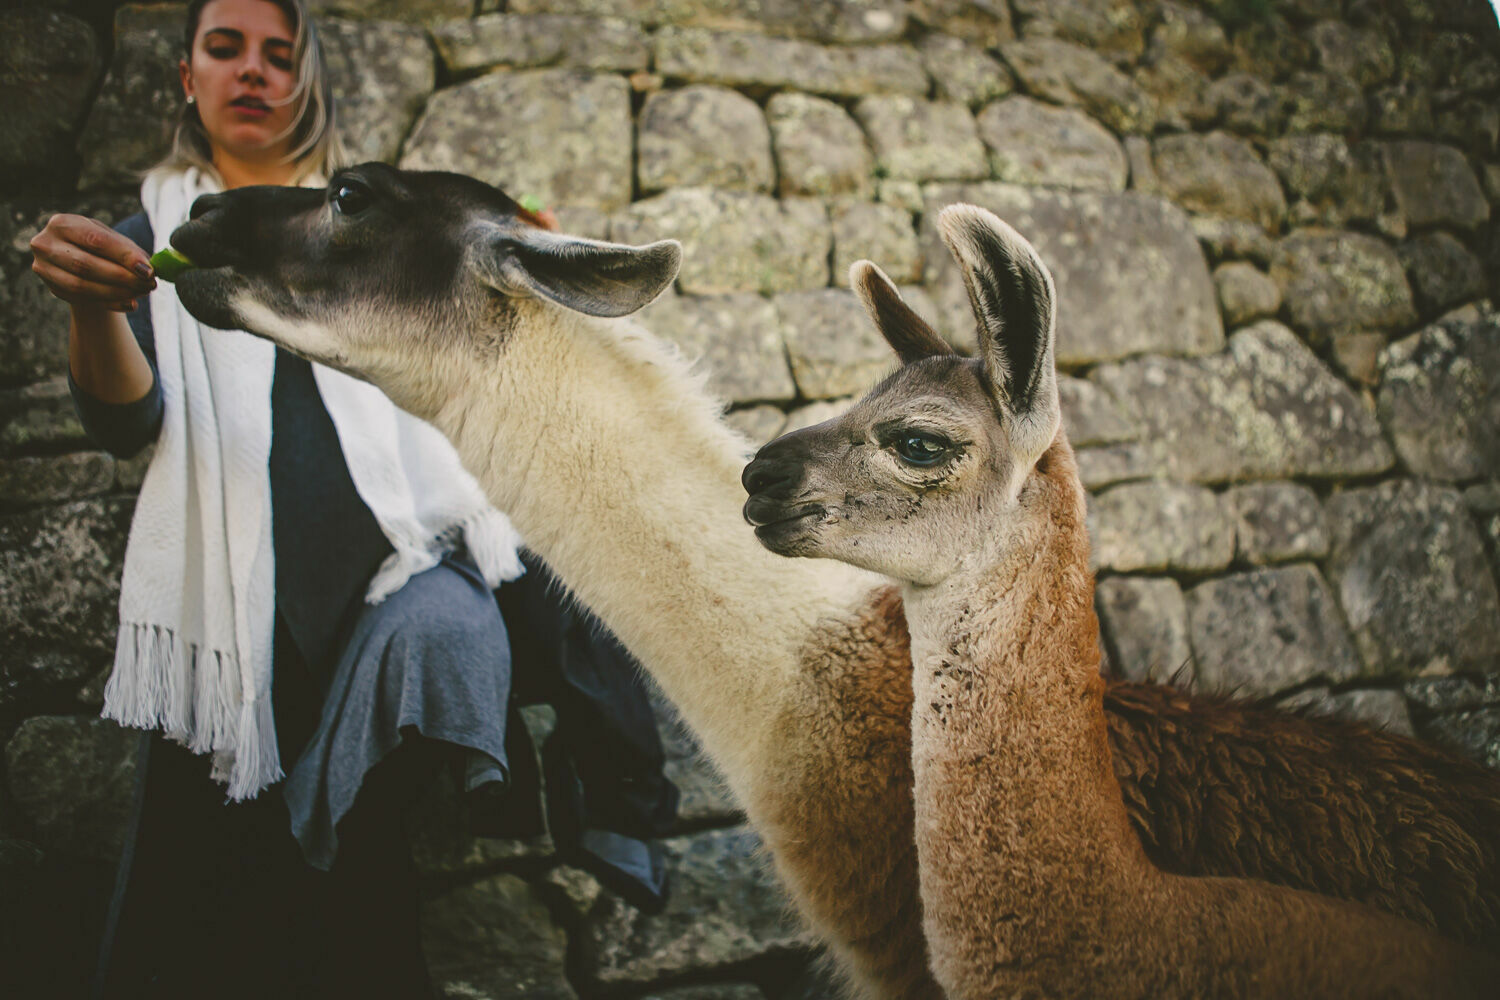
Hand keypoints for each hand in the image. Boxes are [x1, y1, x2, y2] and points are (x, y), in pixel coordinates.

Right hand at [30, 214, 155, 313]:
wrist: (77, 261)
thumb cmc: (99, 245)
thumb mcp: (111, 239)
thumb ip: (128, 250)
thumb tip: (148, 267)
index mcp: (62, 224)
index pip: (95, 240)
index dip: (123, 256)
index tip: (148, 269)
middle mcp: (46, 244)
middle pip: (85, 265)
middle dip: (122, 277)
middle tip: (149, 284)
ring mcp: (45, 268)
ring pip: (81, 286)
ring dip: (116, 293)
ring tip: (141, 292)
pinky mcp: (52, 289)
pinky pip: (83, 300)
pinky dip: (110, 304)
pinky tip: (130, 303)